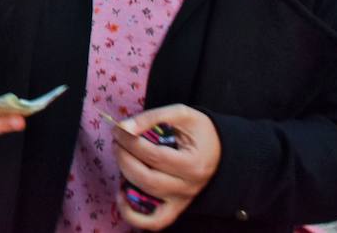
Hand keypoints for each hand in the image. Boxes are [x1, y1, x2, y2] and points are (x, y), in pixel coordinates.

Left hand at [113, 105, 220, 228]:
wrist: (219, 149)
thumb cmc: (199, 130)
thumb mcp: (181, 114)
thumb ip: (152, 118)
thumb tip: (124, 128)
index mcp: (194, 164)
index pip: (154, 156)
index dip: (130, 142)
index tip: (118, 128)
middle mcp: (189, 187)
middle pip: (147, 178)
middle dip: (124, 157)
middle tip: (117, 141)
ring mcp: (182, 200)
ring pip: (147, 196)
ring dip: (125, 175)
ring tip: (120, 156)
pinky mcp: (175, 208)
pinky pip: (154, 222)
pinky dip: (133, 214)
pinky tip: (121, 193)